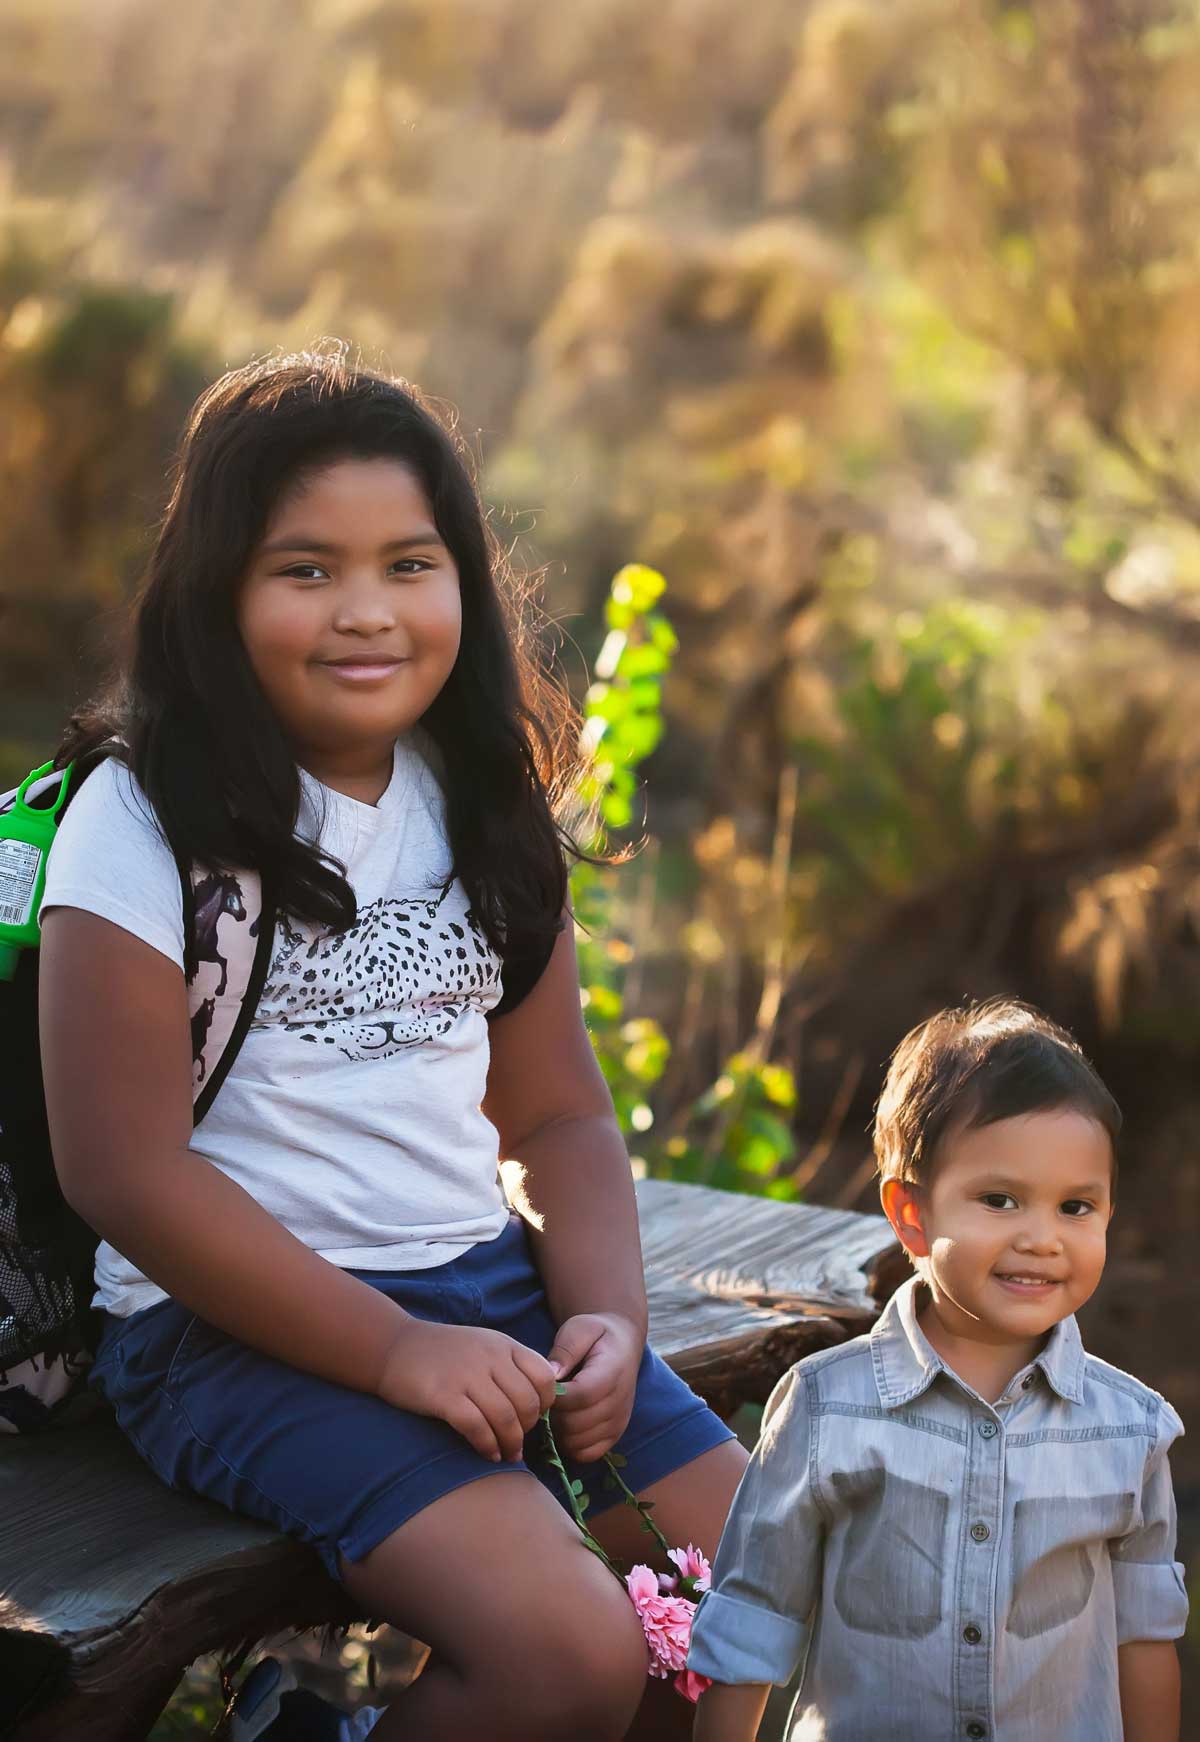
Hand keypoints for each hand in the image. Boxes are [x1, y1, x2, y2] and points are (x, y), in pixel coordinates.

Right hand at [377, 1319, 557, 1462]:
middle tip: (517, 1441)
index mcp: (504, 1345)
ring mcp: (466, 1375)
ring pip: (505, 1417)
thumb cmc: (444, 1353)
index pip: (544, 1376)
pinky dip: (486, 1444)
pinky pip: (476, 1426)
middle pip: (527, 1402)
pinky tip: (487, 1453)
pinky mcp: (443, 1395)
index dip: (546, 1404)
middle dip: (528, 1429)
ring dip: (510, 1443)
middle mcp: (489, 1357)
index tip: (533, 1418)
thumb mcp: (484, 1346)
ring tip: (506, 1455)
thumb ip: (512, 1366)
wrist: (395, 1346)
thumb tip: (540, 1404)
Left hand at [548, 1311, 644, 1462]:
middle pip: (575, 1424)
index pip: (580, 1396)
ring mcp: (619, 1423)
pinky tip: (565, 1425)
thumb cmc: (595, 1335)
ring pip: (578, 1442)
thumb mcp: (579, 1328)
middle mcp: (620, 1402)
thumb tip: (551, 1373)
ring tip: (555, 1409)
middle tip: (545, 1398)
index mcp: (612, 1372)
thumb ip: (565, 1348)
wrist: (621, 1345)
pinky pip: (587, 1454)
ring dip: (558, 1431)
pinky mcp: (614, 1436)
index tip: (544, 1385)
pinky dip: (571, 1445)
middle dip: (552, 1414)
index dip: (555, 1396)